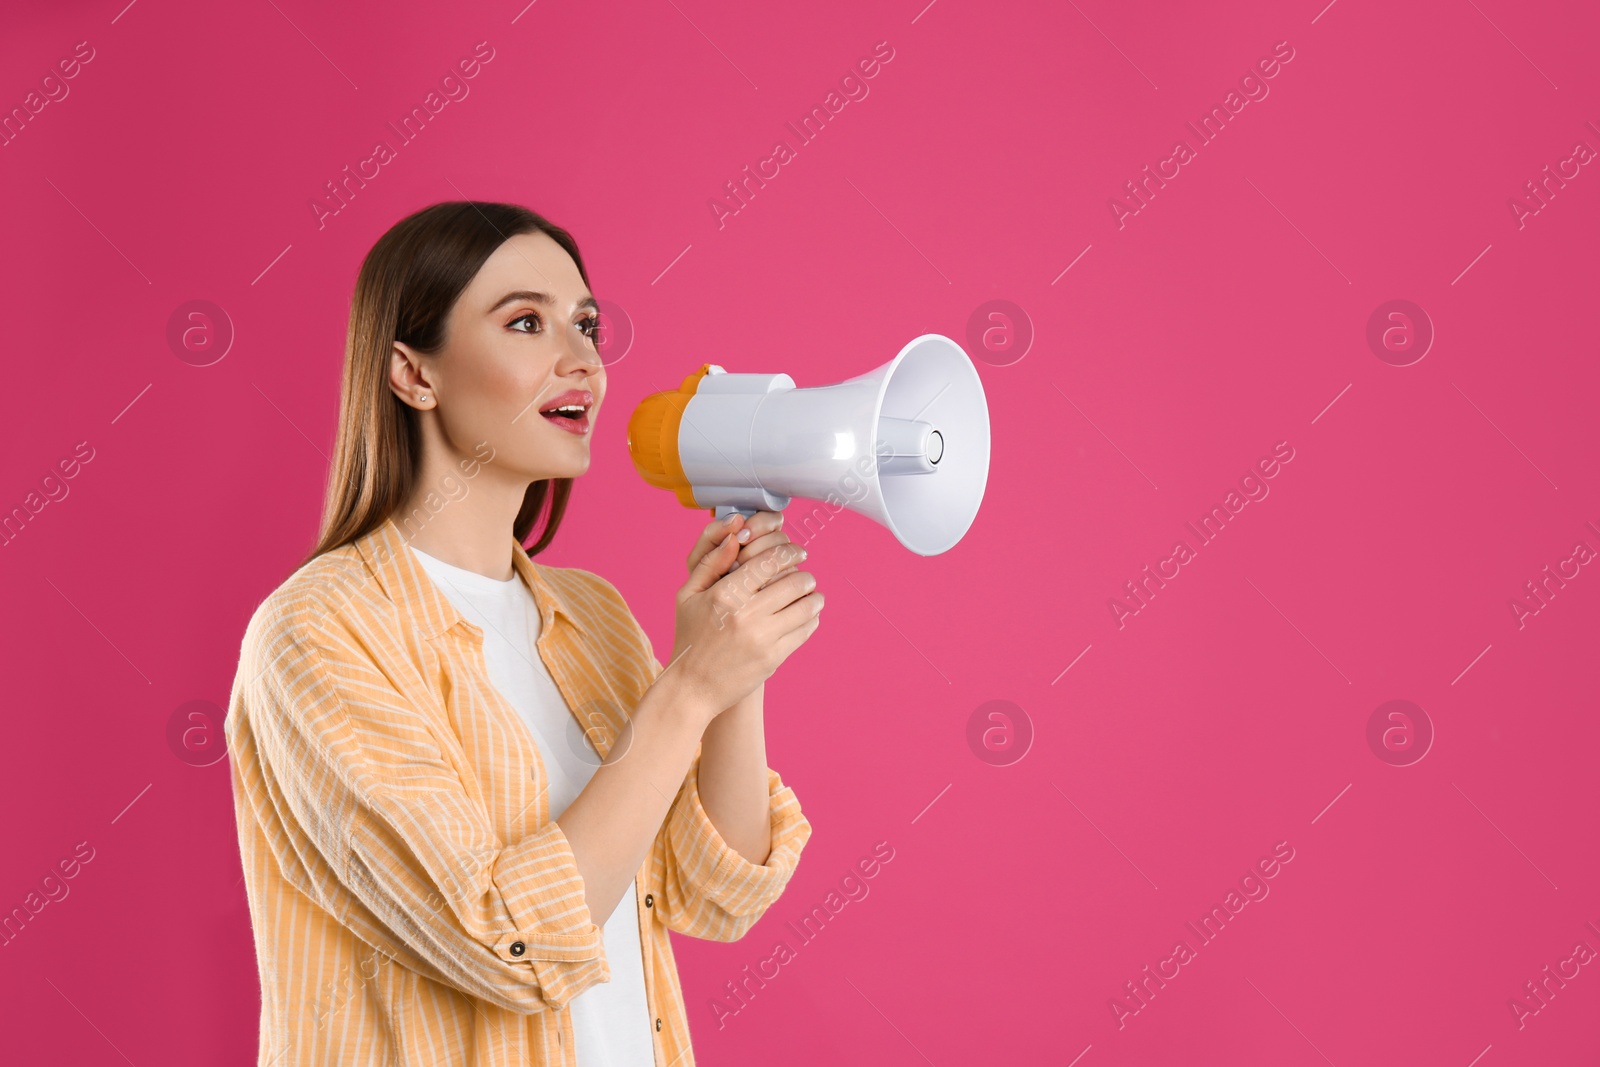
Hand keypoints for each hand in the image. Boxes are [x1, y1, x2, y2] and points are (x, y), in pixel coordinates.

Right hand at [666, 511, 822, 715]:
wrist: (692, 686)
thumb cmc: (690, 636)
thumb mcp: (688, 595)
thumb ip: (711, 563)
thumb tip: (735, 536)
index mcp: (725, 594)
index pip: (769, 562)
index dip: (789, 553)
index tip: (797, 552)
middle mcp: (746, 615)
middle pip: (794, 583)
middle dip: (806, 575)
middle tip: (807, 575)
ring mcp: (762, 638)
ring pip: (805, 607)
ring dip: (814, 597)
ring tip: (813, 595)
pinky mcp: (773, 658)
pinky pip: (804, 631)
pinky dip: (811, 619)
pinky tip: (808, 615)